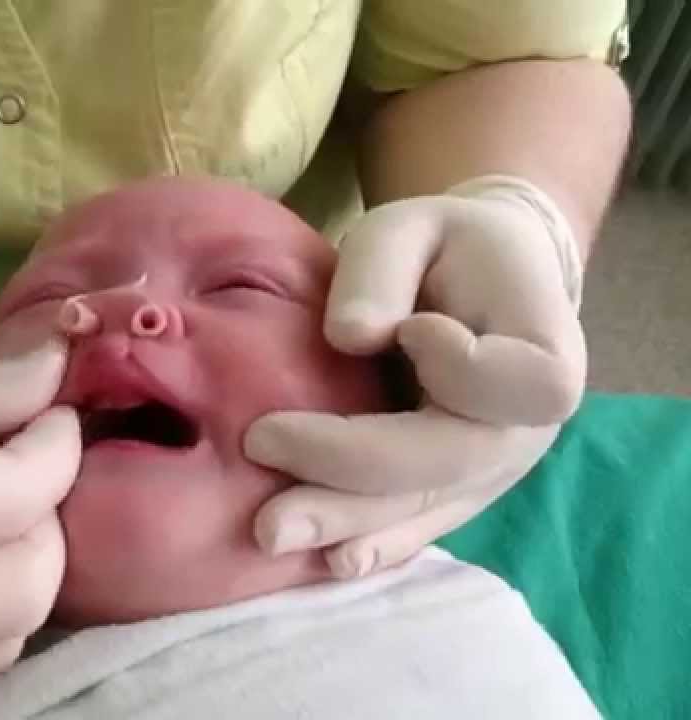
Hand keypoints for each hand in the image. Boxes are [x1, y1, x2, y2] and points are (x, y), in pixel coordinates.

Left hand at [246, 176, 582, 577]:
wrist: (480, 280)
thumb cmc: (443, 245)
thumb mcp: (411, 224)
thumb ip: (382, 268)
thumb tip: (351, 337)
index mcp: (542, 350)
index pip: (517, 383)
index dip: (461, 367)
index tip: (412, 328)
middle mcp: (526, 425)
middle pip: (450, 463)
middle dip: (355, 475)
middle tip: (264, 458)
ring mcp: (493, 467)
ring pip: (424, 507)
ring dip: (347, 523)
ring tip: (270, 534)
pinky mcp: (455, 489)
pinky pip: (417, 524)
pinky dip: (371, 543)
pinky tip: (326, 562)